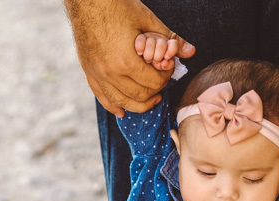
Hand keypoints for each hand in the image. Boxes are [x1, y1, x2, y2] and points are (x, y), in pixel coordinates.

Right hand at [64, 0, 193, 115]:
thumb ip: (169, 38)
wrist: (87, 1)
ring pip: (121, 102)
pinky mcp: (89, 72)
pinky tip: (122, 111)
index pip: (153, 83)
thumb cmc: (117, 7)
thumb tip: (191, 51)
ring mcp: (98, 75)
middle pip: (139, 96)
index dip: (165, 77)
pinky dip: (113, 106)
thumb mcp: (147, 19)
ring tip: (151, 101)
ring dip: (138, 105)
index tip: (168, 68)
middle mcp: (110, 73)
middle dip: (155, 92)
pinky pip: (102, 97)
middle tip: (162, 82)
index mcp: (126, 61)